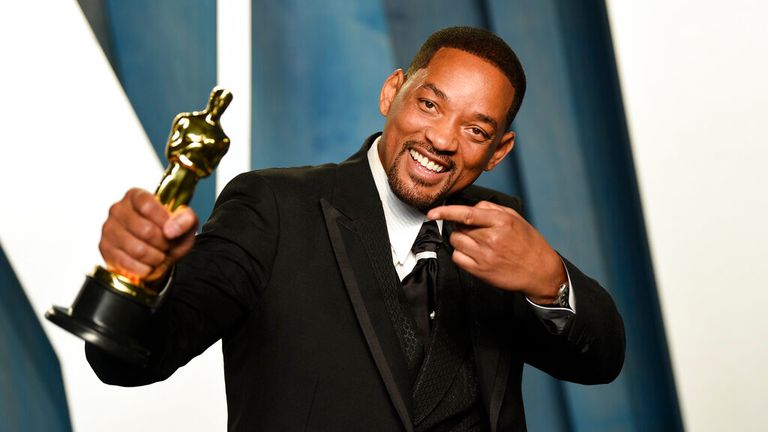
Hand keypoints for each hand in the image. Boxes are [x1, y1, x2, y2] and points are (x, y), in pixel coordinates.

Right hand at [99, 188, 197, 284]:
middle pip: (145, 230)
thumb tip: (171, 229)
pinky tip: (148, 264)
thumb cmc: (169, 234)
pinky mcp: (105, 249)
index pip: (148, 205)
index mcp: (136, 196)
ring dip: (156, 257)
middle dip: (164, 243)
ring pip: (138, 249)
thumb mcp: (186, 223)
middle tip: (167, 246)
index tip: (172, 230)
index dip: (164, 221)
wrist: (157, 255)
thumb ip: (186, 219)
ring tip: (160, 255)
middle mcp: (118, 209)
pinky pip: (128, 263)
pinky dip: (144, 268)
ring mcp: (109, 229)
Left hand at [427, 201, 565, 303]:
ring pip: (456, 242)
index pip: (466, 213)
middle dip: (462, 227)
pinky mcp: (480, 271)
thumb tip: (471, 206)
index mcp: (501, 221)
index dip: (446, 212)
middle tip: (476, 232)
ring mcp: (485, 256)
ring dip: (461, 240)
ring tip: (476, 242)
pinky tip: (473, 254)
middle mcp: (491, 238)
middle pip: (459, 228)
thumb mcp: (516, 218)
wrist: (540, 272)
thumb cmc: (529, 244)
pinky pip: (458, 258)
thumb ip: (492, 208)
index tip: (433, 212)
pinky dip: (461, 254)